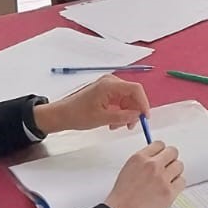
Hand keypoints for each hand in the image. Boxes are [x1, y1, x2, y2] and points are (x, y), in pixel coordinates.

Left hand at [33, 74, 149, 135]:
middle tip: (129, 125)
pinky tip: (112, 122)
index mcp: (110, 85)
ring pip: (126, 99)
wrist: (61, 115)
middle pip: (132, 94)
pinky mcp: (105, 92)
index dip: (143, 103)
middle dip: (133, 110)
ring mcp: (108, 86)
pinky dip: (119, 112)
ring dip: (125, 113)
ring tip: (115, 126)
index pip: (135, 89)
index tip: (145, 116)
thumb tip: (137, 115)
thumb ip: (123, 117)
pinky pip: (119, 101)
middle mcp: (111, 82)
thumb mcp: (102, 118)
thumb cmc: (77, 114)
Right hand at [103, 142, 185, 207]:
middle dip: (171, 160)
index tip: (162, 157)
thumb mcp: (127, 173)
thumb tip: (156, 160)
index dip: (161, 152)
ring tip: (167, 182)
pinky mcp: (169, 192)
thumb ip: (142, 164)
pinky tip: (169, 191)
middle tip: (168, 169)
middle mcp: (152, 165)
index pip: (159, 144)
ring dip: (175, 173)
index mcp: (139, 158)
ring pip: (179, 166)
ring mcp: (162, 178)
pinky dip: (177, 186)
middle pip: (173, 152)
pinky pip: (182, 182)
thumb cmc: (119, 200)